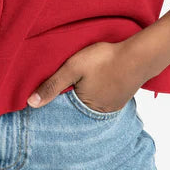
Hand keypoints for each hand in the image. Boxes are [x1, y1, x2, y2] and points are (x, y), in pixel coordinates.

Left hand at [26, 41, 144, 110]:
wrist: (138, 55)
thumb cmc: (104, 60)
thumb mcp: (72, 68)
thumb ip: (51, 85)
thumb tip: (30, 103)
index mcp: (85, 110)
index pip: (62, 112)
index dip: (53, 104)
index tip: (43, 99)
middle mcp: (99, 114)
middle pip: (76, 110)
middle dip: (67, 102)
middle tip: (60, 90)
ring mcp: (111, 108)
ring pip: (89, 105)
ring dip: (81, 98)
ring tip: (75, 87)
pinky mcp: (120, 99)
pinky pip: (101, 100)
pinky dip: (94, 94)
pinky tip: (92, 84)